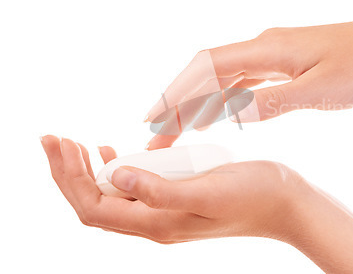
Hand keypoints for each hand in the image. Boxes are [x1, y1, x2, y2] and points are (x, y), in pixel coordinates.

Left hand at [41, 135, 303, 242]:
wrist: (286, 203)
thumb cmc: (254, 195)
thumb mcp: (207, 191)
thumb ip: (160, 190)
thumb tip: (115, 175)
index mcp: (158, 223)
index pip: (93, 206)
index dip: (67, 176)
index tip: (57, 141)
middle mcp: (156, 222)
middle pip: (95, 203)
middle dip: (68, 172)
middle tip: (56, 138)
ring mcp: (166, 212)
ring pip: (111, 197)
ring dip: (87, 172)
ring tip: (76, 145)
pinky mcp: (177, 199)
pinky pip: (134, 189)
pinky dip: (117, 169)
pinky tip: (116, 152)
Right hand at [144, 18, 352, 148]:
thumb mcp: (321, 91)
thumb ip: (274, 101)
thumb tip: (231, 113)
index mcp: (269, 49)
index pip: (208, 68)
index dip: (177, 91)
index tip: (155, 117)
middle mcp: (265, 46)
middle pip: (208, 71)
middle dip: (178, 99)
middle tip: (156, 130)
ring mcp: (274, 53)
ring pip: (223, 75)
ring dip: (198, 99)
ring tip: (176, 126)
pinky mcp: (285, 62)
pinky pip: (242, 78)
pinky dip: (222, 96)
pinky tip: (216, 110)